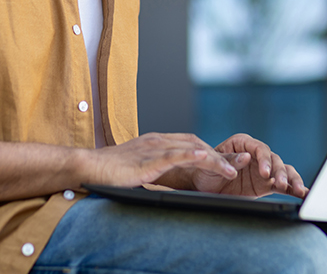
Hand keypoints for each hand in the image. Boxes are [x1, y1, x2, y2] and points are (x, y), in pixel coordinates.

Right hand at [82, 132, 239, 187]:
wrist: (87, 167)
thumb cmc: (109, 172)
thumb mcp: (138, 170)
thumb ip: (154, 172)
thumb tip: (166, 186)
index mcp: (157, 142)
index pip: (191, 144)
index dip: (211, 153)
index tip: (228, 164)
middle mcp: (158, 141)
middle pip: (196, 144)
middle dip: (220, 156)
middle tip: (239, 167)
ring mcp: (152, 148)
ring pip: (190, 149)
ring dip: (213, 159)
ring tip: (231, 170)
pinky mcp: (146, 160)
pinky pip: (173, 155)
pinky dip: (191, 155)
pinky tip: (205, 158)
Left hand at [189, 133, 307, 198]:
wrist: (203, 187)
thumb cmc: (205, 171)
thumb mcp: (212, 165)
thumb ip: (229, 161)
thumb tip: (246, 157)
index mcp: (242, 143)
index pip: (259, 148)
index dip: (265, 159)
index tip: (265, 173)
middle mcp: (256, 154)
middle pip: (274, 160)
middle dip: (279, 172)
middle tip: (280, 183)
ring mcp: (263, 169)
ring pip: (283, 170)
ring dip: (291, 179)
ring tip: (297, 190)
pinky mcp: (267, 184)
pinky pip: (284, 185)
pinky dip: (294, 189)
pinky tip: (304, 194)